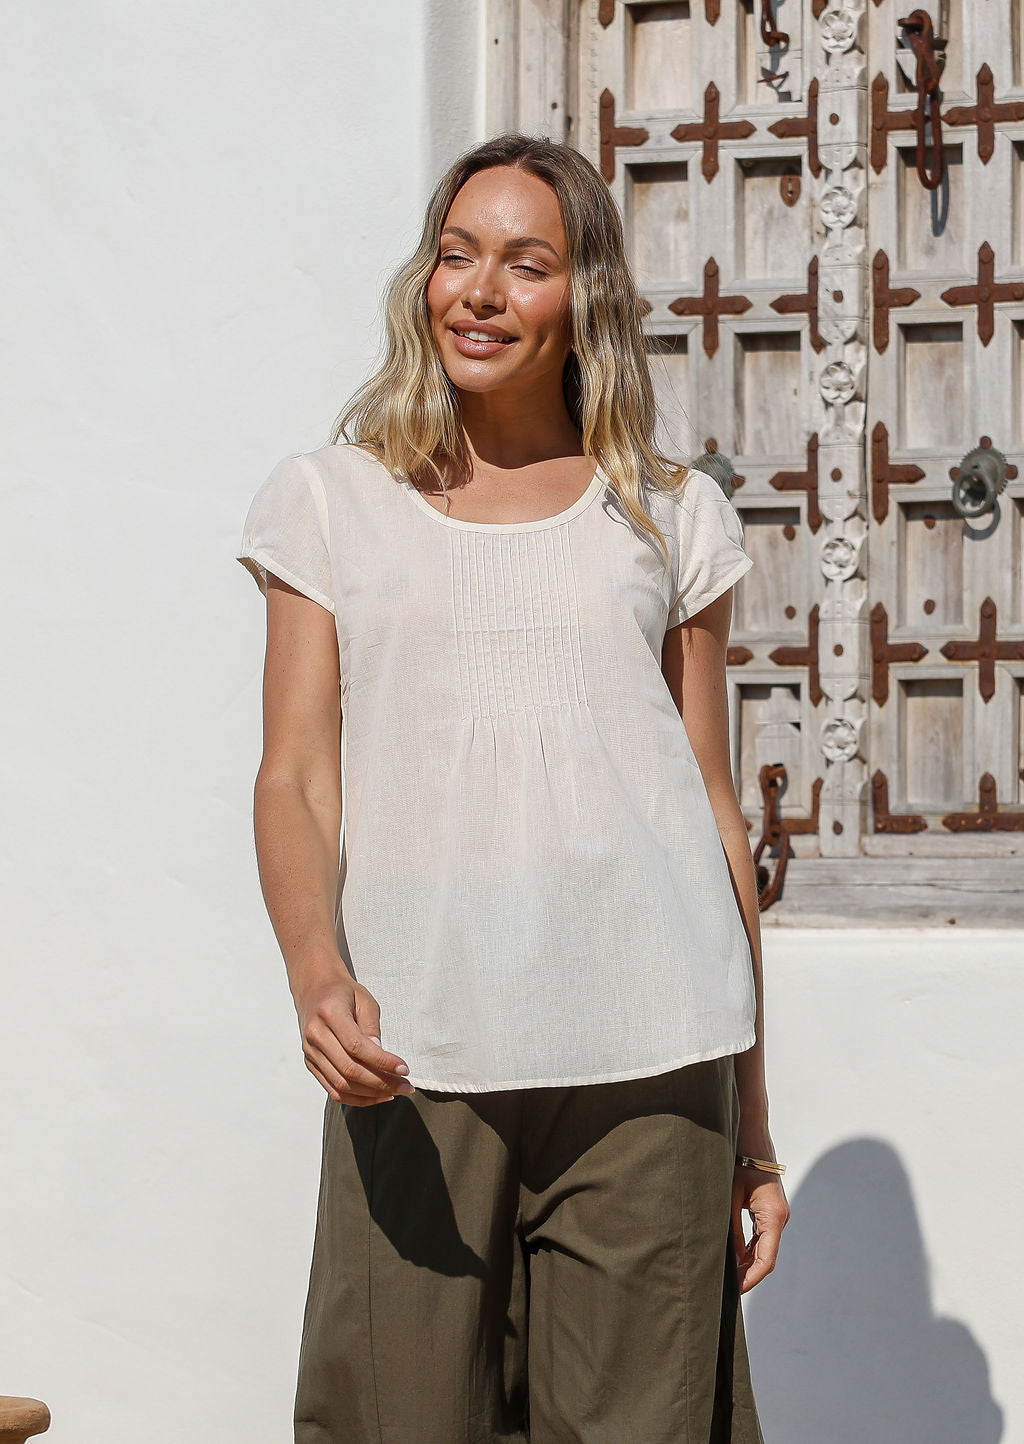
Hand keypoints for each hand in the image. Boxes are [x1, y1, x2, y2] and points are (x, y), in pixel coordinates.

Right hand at [295, 974, 412, 1104]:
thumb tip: (382, 1057)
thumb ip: (372, 1027)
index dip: (382, 1061)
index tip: (404, 1068)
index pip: (356, 1046)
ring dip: (371, 1094)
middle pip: (349, 1069)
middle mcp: (315, 1035)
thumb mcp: (365, 1000)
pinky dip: (356, 1098)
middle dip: (381, 1082)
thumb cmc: (343, 993)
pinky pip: (333, 1090)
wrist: (315, 990)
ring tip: (395, 1092)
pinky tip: (376, 1095)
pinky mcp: (311, 1064)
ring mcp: (310, 1052)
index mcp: (329, 1013)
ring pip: (341, 1085)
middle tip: (405, 1086)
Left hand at [731, 1163, 789, 1292]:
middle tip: (727, 1290)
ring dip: (749, 1263)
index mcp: (773, 1215)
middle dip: (749, 1274)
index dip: (751, 1279)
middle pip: (767, 1256)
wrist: (750, 1134)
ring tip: (728, 1277)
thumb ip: (731, 1231)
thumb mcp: (729, 1198)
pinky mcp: (771, 1209)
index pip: (766, 1260)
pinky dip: (750, 1249)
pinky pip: (763, 1236)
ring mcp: (777, 1214)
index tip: (736, 1292)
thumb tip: (729, 1260)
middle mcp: (780, 1217)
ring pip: (765, 1248)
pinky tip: (735, 1258)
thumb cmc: (738, 1161)